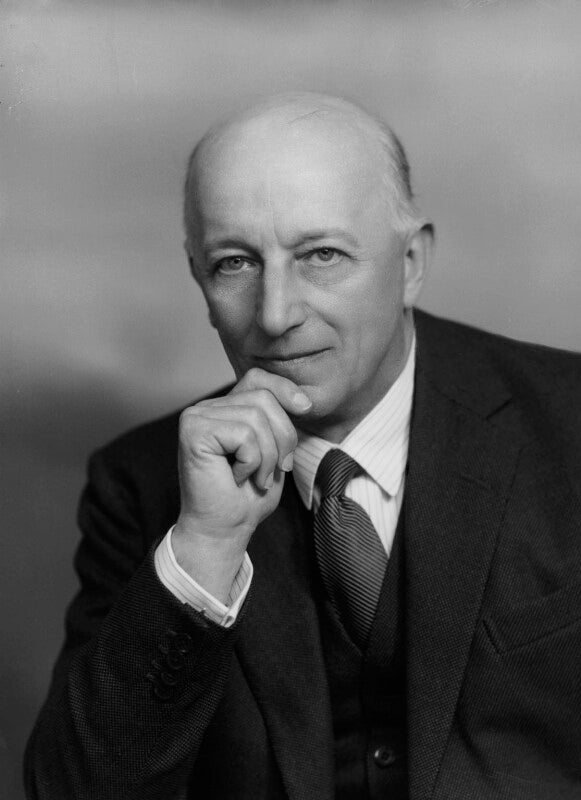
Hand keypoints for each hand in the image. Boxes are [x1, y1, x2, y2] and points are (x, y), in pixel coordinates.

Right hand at [172, 368, 311, 600]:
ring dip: (268, 457)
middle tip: (274, 470)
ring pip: (256, 417)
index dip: (285, 389)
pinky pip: (244, 434)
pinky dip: (252, 462)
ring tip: (255, 478)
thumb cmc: (247, 497)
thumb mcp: (274, 451)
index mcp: (225, 409)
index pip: (258, 378)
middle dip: (282, 437)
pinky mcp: (193, 431)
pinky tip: (236, 478)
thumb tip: (302, 398)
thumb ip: (279, 421)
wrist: (224, 530)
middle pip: (264, 398)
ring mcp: (196, 416)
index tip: (306, 408)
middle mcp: (206, 407)